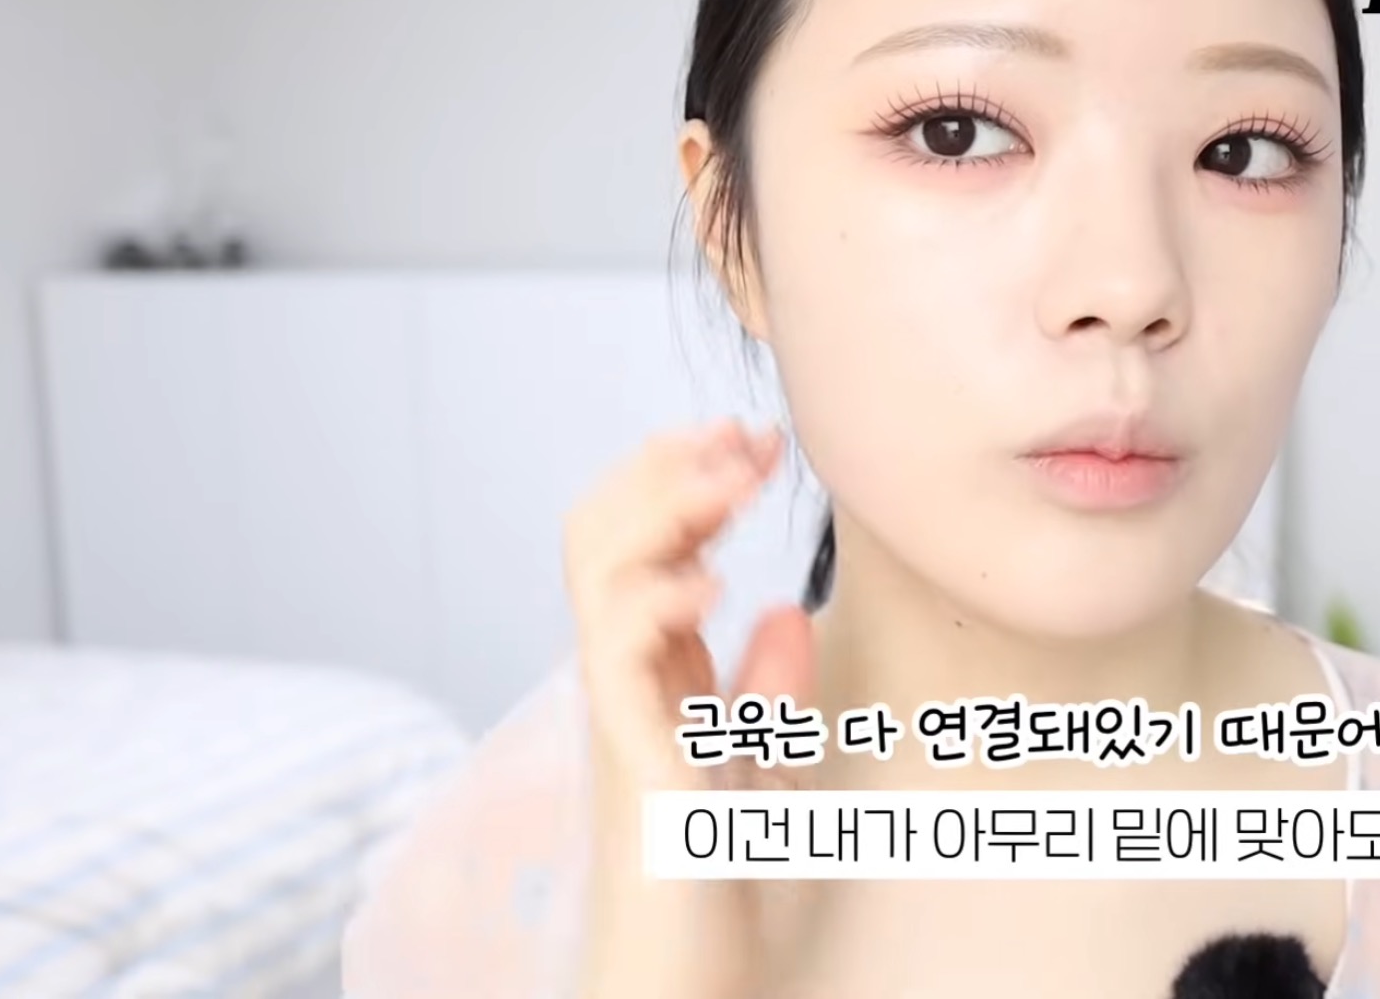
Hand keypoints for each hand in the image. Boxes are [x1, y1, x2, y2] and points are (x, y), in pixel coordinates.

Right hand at [562, 420, 816, 998]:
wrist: (683, 988)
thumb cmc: (716, 895)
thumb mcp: (766, 773)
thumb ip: (769, 692)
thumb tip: (784, 607)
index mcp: (656, 675)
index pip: (644, 543)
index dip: (691, 478)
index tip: (757, 440)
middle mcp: (623, 681)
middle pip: (602, 534)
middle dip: (668, 468)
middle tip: (745, 437)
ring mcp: (619, 715)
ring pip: (595, 572)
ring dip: (663, 509)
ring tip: (729, 481)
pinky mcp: (631, 759)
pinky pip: (614, 656)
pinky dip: (655, 602)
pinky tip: (713, 581)